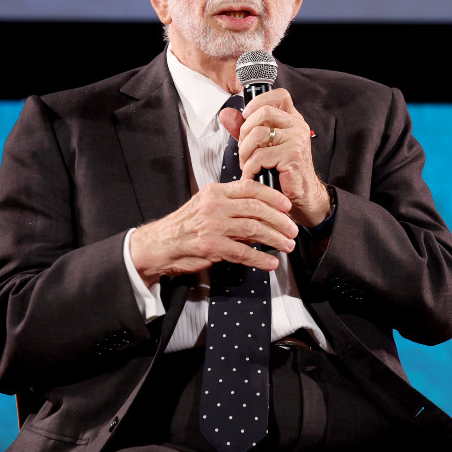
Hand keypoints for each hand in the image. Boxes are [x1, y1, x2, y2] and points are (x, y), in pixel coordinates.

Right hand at [129, 180, 297, 286]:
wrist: (158, 245)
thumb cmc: (184, 226)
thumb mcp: (205, 205)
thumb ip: (229, 204)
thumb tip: (260, 210)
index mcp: (216, 192)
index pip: (250, 188)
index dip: (273, 196)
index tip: (287, 206)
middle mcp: (215, 206)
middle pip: (257, 209)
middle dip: (280, 221)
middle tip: (292, 230)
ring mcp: (213, 226)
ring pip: (254, 229)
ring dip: (275, 239)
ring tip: (287, 246)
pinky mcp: (211, 246)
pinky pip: (243, 252)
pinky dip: (260, 259)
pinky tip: (271, 263)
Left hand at [219, 88, 330, 227]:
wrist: (300, 197)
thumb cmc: (282, 171)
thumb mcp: (261, 146)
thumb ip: (244, 129)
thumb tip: (226, 114)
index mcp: (292, 120)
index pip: (280, 95)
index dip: (259, 101)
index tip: (247, 115)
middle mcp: (297, 126)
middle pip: (263, 112)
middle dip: (245, 132)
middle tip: (244, 150)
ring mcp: (297, 140)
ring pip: (258, 134)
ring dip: (245, 152)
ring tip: (247, 165)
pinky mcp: (293, 156)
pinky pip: (261, 156)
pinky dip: (251, 168)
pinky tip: (253, 175)